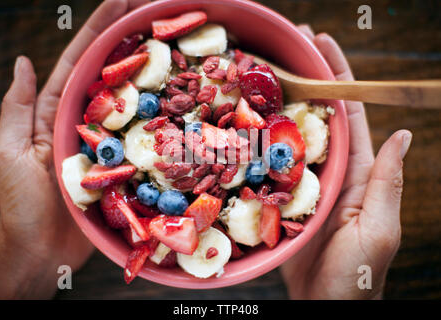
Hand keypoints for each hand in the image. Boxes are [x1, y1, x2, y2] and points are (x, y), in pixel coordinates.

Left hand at [0, 0, 149, 298]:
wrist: (43, 249)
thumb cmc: (21, 203)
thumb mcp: (8, 150)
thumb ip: (19, 107)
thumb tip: (24, 62)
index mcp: (58, 111)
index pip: (82, 62)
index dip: (101, 30)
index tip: (123, 2)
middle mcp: (89, 121)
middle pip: (113, 74)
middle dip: (133, 40)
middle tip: (157, 11)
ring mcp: (111, 142)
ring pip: (135, 102)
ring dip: (154, 73)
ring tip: (176, 44)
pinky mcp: (127, 165)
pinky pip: (148, 138)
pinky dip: (164, 119)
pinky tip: (183, 103)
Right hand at [280, 26, 411, 298]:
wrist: (324, 306)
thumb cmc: (357, 274)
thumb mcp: (379, 227)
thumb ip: (386, 181)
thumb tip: (402, 133)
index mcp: (357, 172)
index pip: (349, 114)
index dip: (338, 77)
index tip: (322, 44)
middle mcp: (329, 171)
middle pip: (316, 117)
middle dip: (304, 80)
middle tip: (286, 48)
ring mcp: (302, 183)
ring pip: (288, 136)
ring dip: (276, 105)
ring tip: (257, 76)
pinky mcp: (279, 199)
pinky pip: (268, 165)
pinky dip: (256, 142)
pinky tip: (240, 124)